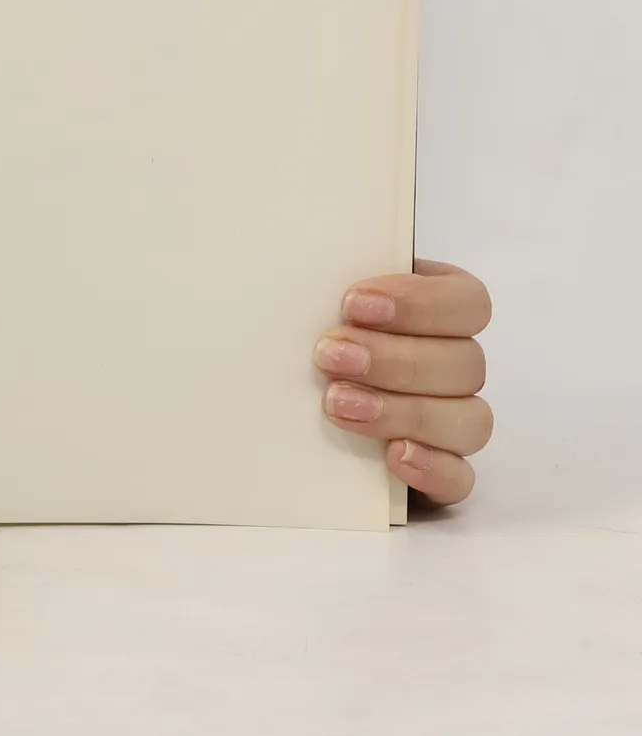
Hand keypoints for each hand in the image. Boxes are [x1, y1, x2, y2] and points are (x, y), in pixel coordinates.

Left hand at [314, 258, 491, 504]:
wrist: (267, 401)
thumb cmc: (303, 330)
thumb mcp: (312, 297)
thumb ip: (324, 281)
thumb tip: (293, 258)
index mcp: (434, 309)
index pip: (468, 302)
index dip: (420, 302)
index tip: (353, 303)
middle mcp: (452, 364)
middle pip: (464, 362)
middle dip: (394, 358)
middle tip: (329, 355)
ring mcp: (452, 420)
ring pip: (468, 419)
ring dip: (403, 410)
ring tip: (338, 404)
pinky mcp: (439, 471)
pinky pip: (460, 477)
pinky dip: (433, 468)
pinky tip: (395, 456)